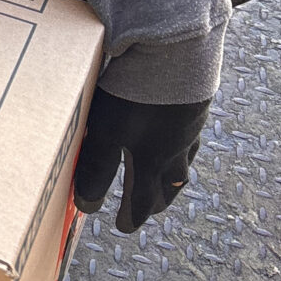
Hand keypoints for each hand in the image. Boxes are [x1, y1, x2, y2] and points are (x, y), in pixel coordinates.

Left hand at [73, 88, 210, 233]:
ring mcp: (188, 125)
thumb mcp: (106, 133)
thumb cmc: (135, 95)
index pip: (144, 198)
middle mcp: (175, 147)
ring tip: (170, 179)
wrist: (174, 54)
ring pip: (185, 159)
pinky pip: (190, 133)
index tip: (124, 226)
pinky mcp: (194, 102)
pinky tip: (180, 136)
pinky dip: (184, 144)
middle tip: (152, 208)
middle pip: (170, 184)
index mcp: (153, 160)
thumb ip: (97, 168)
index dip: (133, 214)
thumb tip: (86, 205)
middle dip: (158, 200)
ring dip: (175, 175)